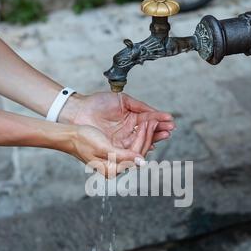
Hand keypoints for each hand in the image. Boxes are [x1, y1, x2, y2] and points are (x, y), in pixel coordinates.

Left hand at [59, 92, 174, 150]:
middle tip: (170, 129)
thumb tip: (154, 112)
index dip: (159, 120)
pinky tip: (151, 145)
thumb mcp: (122, 100)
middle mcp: (129, 130)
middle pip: (148, 132)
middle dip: (160, 130)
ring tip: (164, 134)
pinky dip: (141, 147)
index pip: (148, 120)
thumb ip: (139, 106)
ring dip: (154, 138)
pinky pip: (131, 150)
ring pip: (141, 141)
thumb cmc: (97, 103)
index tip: (170, 119)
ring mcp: (122, 140)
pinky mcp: (116, 148)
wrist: (79, 111)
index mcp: (131, 118)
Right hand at [65, 120, 157, 177]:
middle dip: (148, 136)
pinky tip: (143, 126)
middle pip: (139, 153)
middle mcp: (116, 168)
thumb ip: (124, 156)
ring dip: (146, 135)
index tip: (149, 123)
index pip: (136, 155)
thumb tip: (142, 162)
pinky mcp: (115, 154)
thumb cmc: (83, 140)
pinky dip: (139, 136)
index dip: (144, 138)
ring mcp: (116, 162)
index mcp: (112, 169)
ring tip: (153, 121)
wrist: (70, 136)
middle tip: (155, 120)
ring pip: (137, 149)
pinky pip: (132, 146)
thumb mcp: (104, 147)